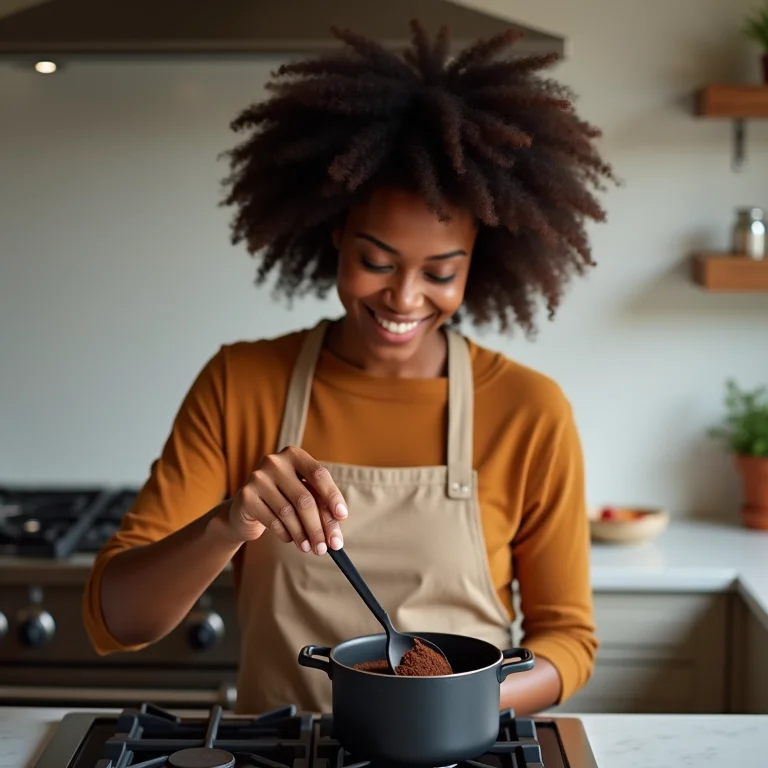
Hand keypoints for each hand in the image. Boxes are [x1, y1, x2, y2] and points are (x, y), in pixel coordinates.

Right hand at [227, 446, 347, 553]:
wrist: (247, 508)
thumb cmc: (283, 500)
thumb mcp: (304, 498)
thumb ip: (322, 510)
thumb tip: (335, 538)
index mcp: (295, 455)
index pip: (319, 474)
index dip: (332, 496)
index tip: (342, 517)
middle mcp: (275, 462)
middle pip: (304, 498)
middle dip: (318, 527)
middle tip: (325, 548)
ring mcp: (258, 477)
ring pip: (288, 512)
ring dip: (303, 535)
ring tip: (310, 548)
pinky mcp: (246, 496)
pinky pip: (272, 521)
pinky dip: (285, 534)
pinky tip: (290, 539)